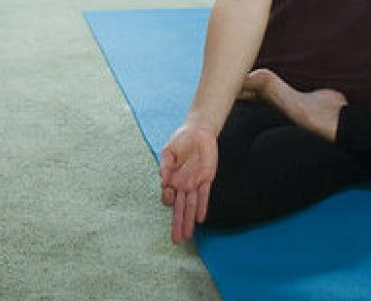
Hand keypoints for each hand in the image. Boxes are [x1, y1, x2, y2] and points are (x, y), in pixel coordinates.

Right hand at [159, 123, 218, 243]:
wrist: (198, 131)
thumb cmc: (181, 140)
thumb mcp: (168, 151)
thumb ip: (165, 165)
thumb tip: (163, 179)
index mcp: (172, 179)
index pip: (168, 197)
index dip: (167, 198)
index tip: (168, 192)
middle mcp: (183, 185)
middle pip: (179, 208)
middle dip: (177, 224)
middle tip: (176, 240)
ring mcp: (195, 183)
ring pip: (191, 206)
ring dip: (189, 220)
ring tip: (187, 235)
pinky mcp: (207, 178)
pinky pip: (204, 195)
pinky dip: (202, 207)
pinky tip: (200, 219)